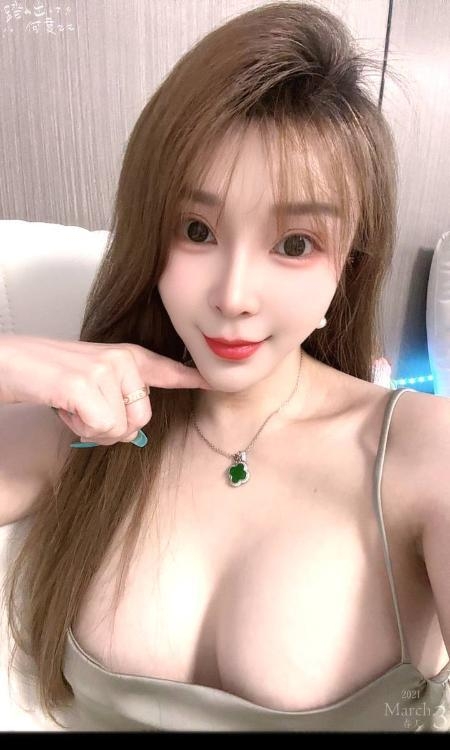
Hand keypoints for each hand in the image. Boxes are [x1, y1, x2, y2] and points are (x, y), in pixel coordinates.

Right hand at [0, 335, 209, 445]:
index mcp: (126, 356)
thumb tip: (133, 434)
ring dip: (93, 429)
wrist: (11, 363)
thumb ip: (118, 401)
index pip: (165, 368)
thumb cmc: (51, 378)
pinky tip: (64, 407)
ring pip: (121, 428)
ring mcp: (105, 369)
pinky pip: (101, 428)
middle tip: (84, 410)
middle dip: (112, 429)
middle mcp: (122, 358)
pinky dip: (80, 428)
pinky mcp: (85, 384)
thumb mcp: (91, 384)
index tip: (210, 380)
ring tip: (72, 405)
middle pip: (142, 419)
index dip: (190, 377)